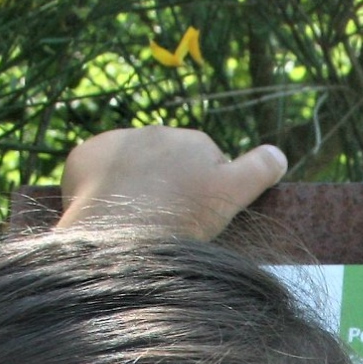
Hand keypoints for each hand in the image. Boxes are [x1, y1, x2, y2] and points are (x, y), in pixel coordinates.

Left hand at [56, 127, 286, 239]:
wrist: (124, 231)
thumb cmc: (184, 217)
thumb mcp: (234, 194)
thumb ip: (259, 170)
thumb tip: (278, 154)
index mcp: (195, 140)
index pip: (206, 163)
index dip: (206, 191)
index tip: (199, 216)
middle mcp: (156, 132)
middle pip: (168, 162)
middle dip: (170, 184)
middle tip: (170, 220)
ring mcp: (117, 141)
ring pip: (132, 165)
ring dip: (136, 184)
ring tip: (138, 219)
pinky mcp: (84, 155)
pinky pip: (97, 169)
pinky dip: (104, 186)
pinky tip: (111, 209)